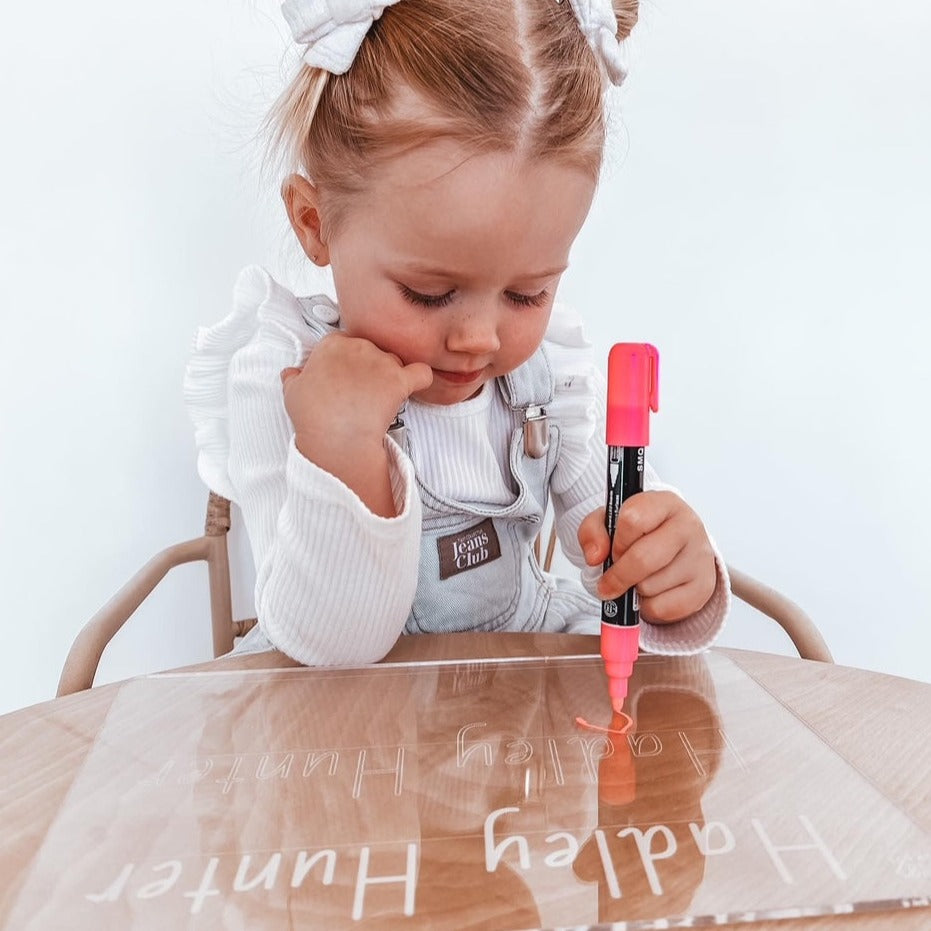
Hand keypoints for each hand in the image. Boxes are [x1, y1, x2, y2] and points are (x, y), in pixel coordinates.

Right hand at [280, 333, 432, 515]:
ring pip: (395, 361)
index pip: (345, 342)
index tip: (345, 377)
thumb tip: (292, 373)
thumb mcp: (292, 393)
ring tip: (380, 398)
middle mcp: (358, 346)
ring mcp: (381, 362)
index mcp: (331, 345)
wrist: (336, 439)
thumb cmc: (314, 418)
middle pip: (371, 350)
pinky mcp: (399, 380)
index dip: (347, 361)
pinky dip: (421, 379)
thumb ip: (293, 378)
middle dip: (369, 368)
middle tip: (363, 391)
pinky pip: (422, 372)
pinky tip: (415, 386)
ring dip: (391, 375)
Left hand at [577, 491, 715, 623]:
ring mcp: (700, 557)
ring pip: (651, 586)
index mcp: (664, 502)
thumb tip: (594, 557)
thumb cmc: (639, 534)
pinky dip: (649, 607)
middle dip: (618, 576)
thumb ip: (592, 532)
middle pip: (644, 558)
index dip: (616, 542)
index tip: (613, 552)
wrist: (675, 550)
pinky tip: (652, 593)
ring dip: (635, 590)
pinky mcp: (704, 587)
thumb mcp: (610, 522)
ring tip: (639, 579)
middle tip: (609, 582)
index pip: (633, 518)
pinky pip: (664, 608)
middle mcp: (688, 525)